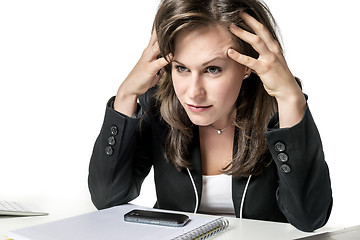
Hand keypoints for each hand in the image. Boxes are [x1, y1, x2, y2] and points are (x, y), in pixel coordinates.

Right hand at [114, 29, 171, 115]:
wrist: (131, 87)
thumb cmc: (142, 78)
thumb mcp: (154, 68)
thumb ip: (162, 62)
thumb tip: (170, 61)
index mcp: (149, 51)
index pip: (156, 37)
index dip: (163, 30)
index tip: (172, 23)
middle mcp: (148, 53)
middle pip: (156, 37)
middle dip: (164, 30)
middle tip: (174, 23)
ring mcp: (148, 59)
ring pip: (157, 47)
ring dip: (166, 41)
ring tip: (175, 35)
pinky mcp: (149, 68)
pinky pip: (159, 62)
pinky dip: (166, 58)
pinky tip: (172, 56)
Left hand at [227, 12, 305, 127]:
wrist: (287, 90)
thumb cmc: (278, 77)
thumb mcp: (271, 63)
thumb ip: (261, 57)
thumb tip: (249, 55)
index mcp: (274, 47)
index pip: (264, 30)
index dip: (254, 21)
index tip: (245, 15)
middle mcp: (273, 50)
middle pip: (261, 30)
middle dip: (249, 20)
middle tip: (239, 14)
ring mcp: (270, 58)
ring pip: (256, 41)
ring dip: (243, 33)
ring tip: (232, 28)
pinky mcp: (265, 68)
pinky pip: (250, 61)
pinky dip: (239, 56)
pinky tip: (230, 52)